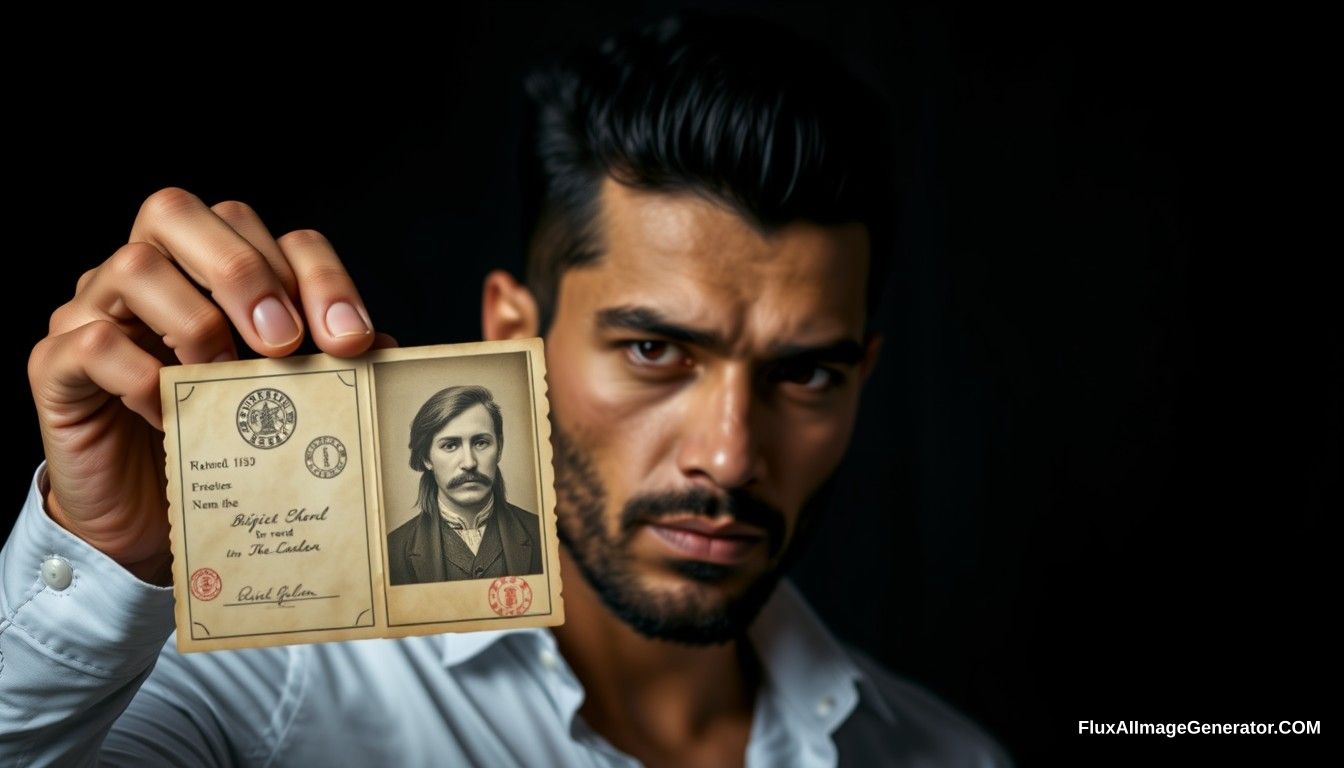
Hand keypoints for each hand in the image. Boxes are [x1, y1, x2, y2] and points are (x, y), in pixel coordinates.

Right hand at [28, 188, 394, 581]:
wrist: (147, 519)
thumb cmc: (219, 444)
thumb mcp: (287, 400)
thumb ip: (329, 365)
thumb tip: (387, 348)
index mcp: (203, 269)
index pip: (263, 231)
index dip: (315, 274)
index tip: (353, 339)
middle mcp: (144, 273)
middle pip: (176, 211)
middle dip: (245, 271)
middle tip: (285, 344)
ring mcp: (91, 311)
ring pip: (135, 267)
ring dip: (198, 324)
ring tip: (228, 382)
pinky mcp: (57, 364)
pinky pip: (93, 342)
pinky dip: (144, 377)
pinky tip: (177, 417)